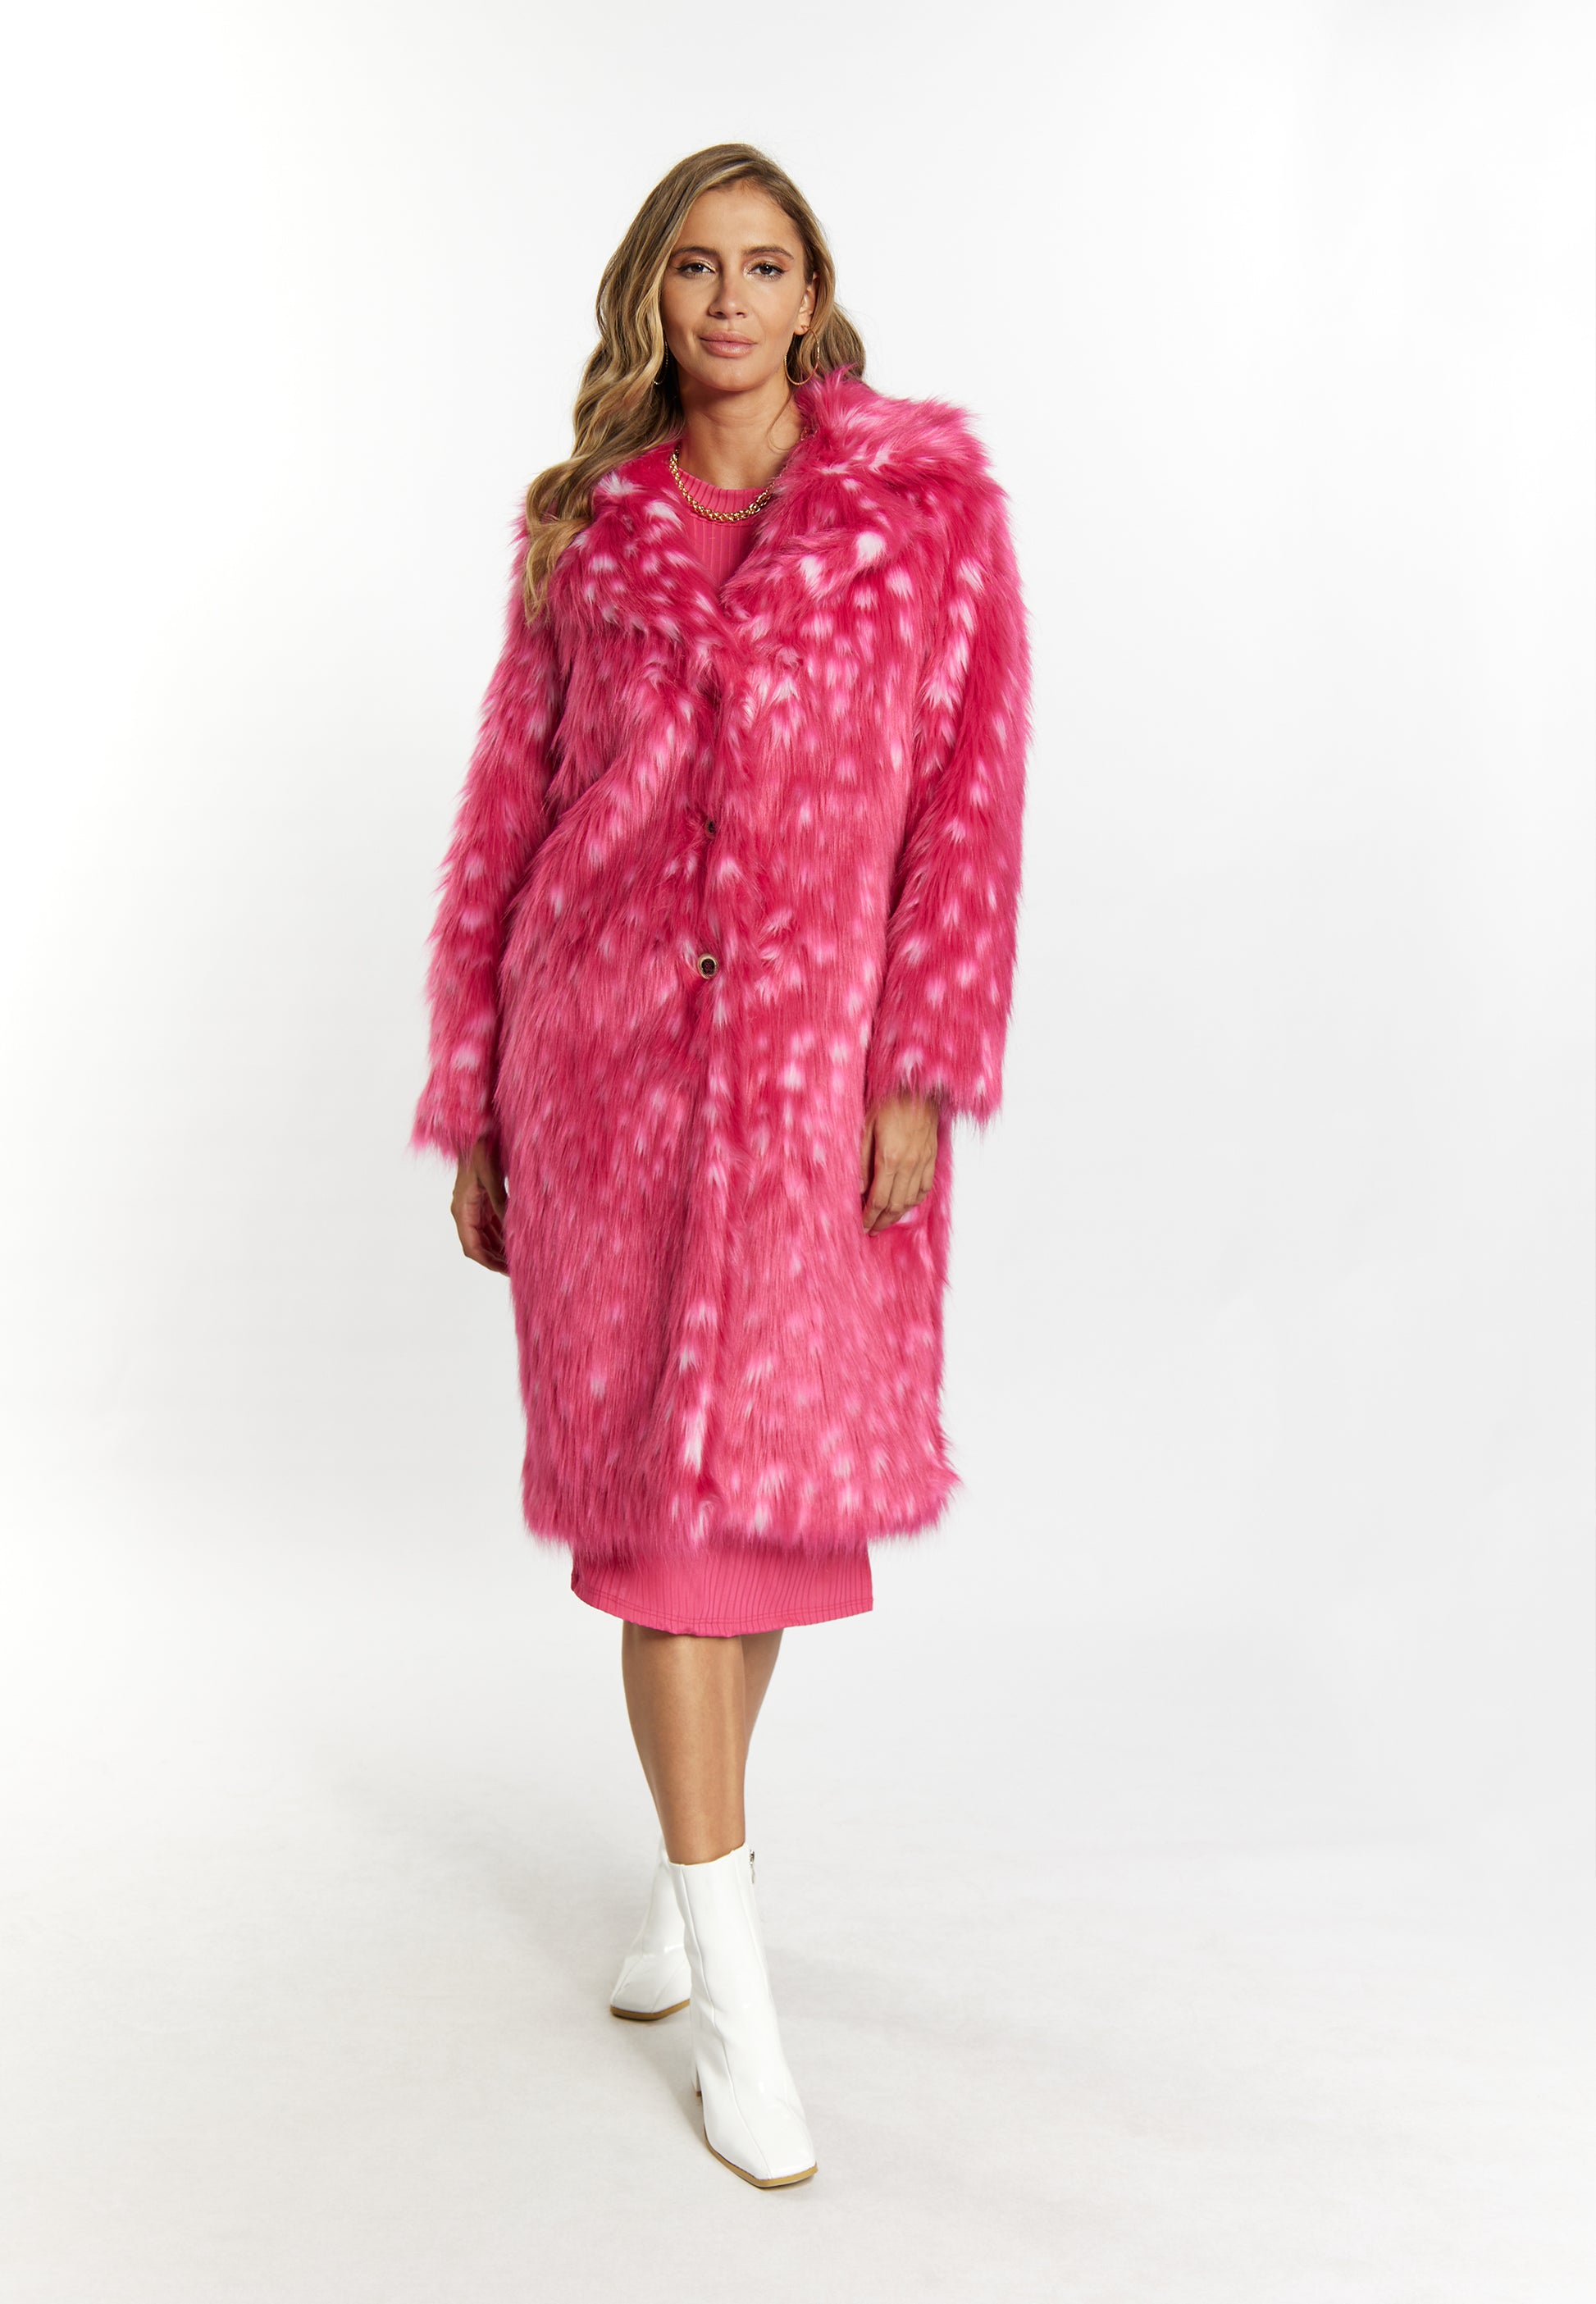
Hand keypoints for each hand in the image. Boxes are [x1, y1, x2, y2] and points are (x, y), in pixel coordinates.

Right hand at [452, 1136, 508, 1272]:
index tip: (508, 1272)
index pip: (472, 1248)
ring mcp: (472, 1207)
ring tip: (522, 1259)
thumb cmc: (480, 1150)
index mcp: (462, 1210)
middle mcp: (464, 1212)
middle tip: (520, 1270)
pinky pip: (490, 1224)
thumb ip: (501, 1204)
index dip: (489, 1263)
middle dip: (497, 1259)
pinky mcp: (480, 1200)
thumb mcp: (492, 1177)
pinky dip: (502, 1235)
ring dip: (500, 1249)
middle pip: (479, 1246)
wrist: (475, 1129)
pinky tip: (517, 1241)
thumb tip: (512, 1229)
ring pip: (485, 1237)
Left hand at [860, 1092, 939, 1234]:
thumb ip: (861, 1160)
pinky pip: (925, 1187)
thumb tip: (858, 1189)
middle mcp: (909, 1164)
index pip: (879, 1198)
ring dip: (898, 1214)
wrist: (917, 1086)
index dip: (870, 1216)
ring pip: (912, 1200)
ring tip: (886, 1220)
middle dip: (882, 1221)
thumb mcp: (865, 1127)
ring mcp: (924, 1161)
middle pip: (896, 1205)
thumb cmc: (888, 1102)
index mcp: (889, 1158)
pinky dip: (915, 1200)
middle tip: (872, 1230)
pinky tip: (905, 1203)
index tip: (862, 1226)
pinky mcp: (932, 1156)